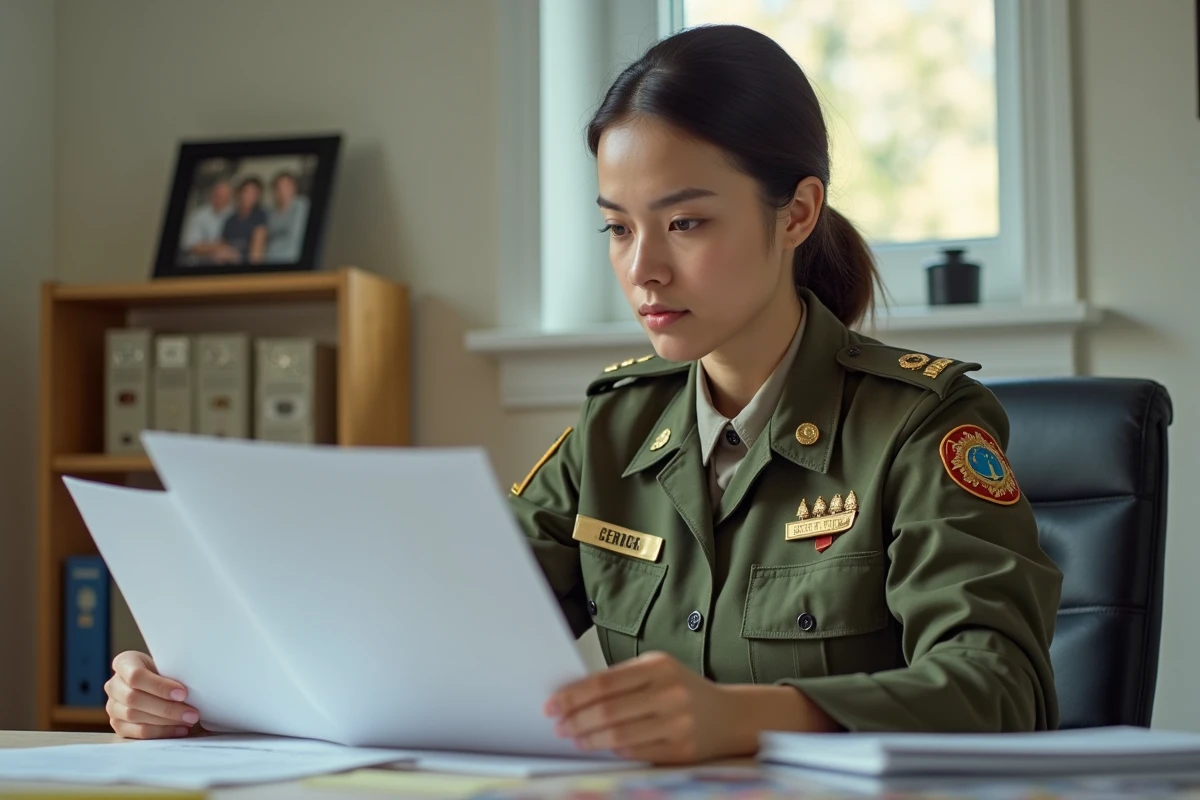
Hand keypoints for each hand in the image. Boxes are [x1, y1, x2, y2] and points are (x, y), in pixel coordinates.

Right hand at [104, 651, 199, 738]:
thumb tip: (195, 687)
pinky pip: (137, 732)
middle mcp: (113, 685)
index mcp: (124, 663)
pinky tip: (179, 729)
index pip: (136, 676)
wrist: (157, 682)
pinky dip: (161, 732)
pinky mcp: (118, 724)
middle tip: (192, 713)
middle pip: (134, 699)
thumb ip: (174, 672)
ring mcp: (112, 706)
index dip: (159, 686)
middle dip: (167, 708)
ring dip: (166, 722)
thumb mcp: (168, 664)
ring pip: (135, 716)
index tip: (183, 693)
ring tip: (189, 721)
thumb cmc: (166, 671)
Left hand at [544, 651, 744, 763]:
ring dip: (589, 739)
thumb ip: (622, 680)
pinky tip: (601, 747)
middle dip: (576, 719)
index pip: (605, 682)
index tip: (552, 704)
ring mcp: (678, 723)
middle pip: (609, 710)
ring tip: (574, 738)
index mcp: (659, 666)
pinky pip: (636, 752)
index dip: (573, 695)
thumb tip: (574, 696)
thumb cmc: (683, 689)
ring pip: (619, 735)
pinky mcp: (682, 750)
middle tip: (558, 725)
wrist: (730, 715)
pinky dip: (613, 750)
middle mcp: (670, 693)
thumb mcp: (658, 671)